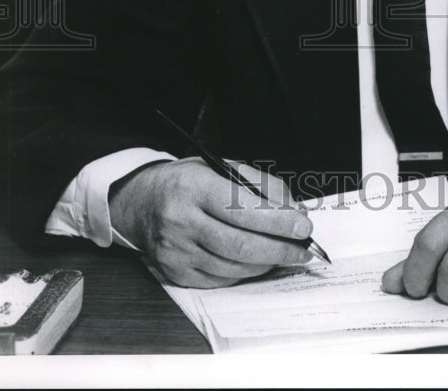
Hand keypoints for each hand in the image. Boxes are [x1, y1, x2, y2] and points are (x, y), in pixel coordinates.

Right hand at [108, 157, 312, 287]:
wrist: (142, 202)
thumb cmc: (190, 182)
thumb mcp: (221, 167)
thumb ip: (260, 185)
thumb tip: (293, 211)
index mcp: (193, 187)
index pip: (242, 209)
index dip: (278, 221)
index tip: (303, 226)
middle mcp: (181, 221)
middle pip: (241, 245)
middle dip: (280, 249)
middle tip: (304, 247)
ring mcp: (176, 251)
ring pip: (234, 267)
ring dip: (268, 262)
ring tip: (287, 253)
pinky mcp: (177, 273)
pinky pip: (222, 279)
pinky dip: (248, 272)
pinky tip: (260, 261)